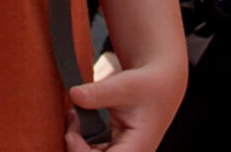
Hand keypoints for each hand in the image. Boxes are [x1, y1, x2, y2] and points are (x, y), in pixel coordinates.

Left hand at [65, 50, 188, 151]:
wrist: (159, 84)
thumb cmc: (147, 85)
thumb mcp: (125, 84)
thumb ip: (99, 92)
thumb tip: (74, 94)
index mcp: (137, 148)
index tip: (71, 135)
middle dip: (76, 147)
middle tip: (72, 122)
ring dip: (76, 142)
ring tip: (75, 118)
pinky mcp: (113, 148)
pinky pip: (91, 151)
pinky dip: (79, 137)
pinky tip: (77, 121)